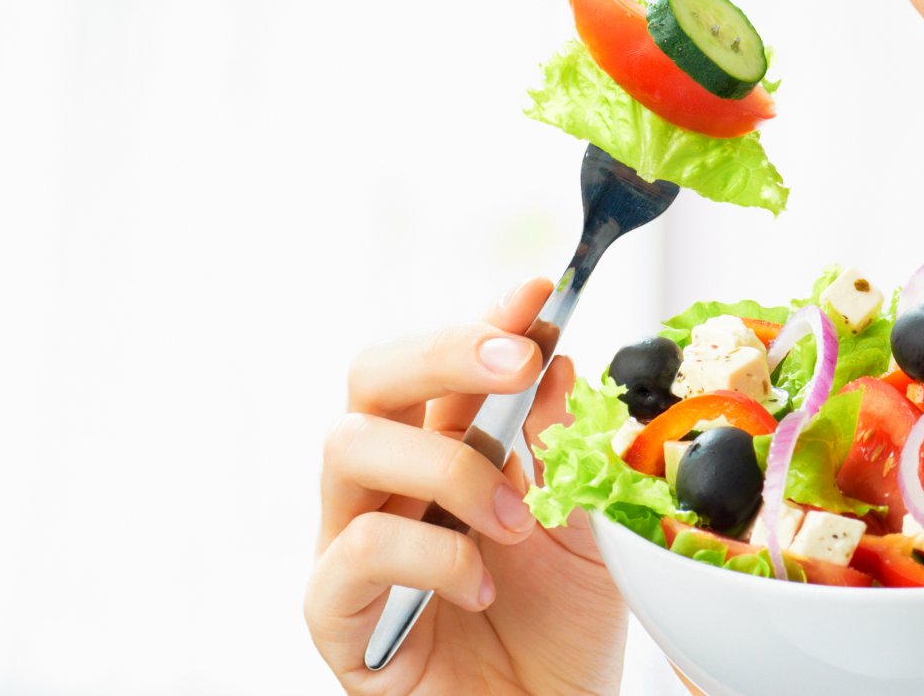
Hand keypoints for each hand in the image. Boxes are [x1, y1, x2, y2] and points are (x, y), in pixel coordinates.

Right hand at [306, 278, 626, 694]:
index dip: (486, 318)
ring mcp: (354, 542)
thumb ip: (567, 449)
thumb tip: (557, 361)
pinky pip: (356, 547)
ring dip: (449, 466)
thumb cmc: (560, 632)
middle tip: (519, 364)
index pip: (447, 363)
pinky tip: (482, 585)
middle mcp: (391, 484)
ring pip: (348, 445)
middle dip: (446, 351)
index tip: (537, 292)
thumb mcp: (587, 527)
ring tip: (518, 521)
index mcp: (449, 450)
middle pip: (373, 376)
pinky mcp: (336, 612)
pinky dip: (431, 552)